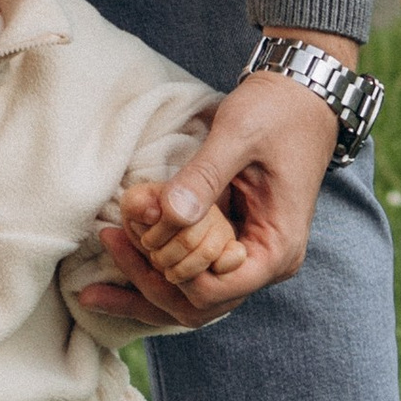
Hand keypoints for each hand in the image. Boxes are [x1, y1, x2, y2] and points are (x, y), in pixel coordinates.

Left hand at [79, 40, 356, 333]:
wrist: (304, 94)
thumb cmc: (278, 110)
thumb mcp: (238, 135)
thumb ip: (204, 176)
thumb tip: (168, 215)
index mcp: (276, 247)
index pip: (214, 292)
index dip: (167, 274)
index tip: (128, 239)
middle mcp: (267, 262)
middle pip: (200, 306)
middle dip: (147, 291)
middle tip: (98, 272)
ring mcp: (251, 254)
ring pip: (194, 296)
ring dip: (148, 288)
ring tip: (96, 280)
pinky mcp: (236, 240)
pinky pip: (195, 270)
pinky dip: (159, 267)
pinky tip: (122, 257)